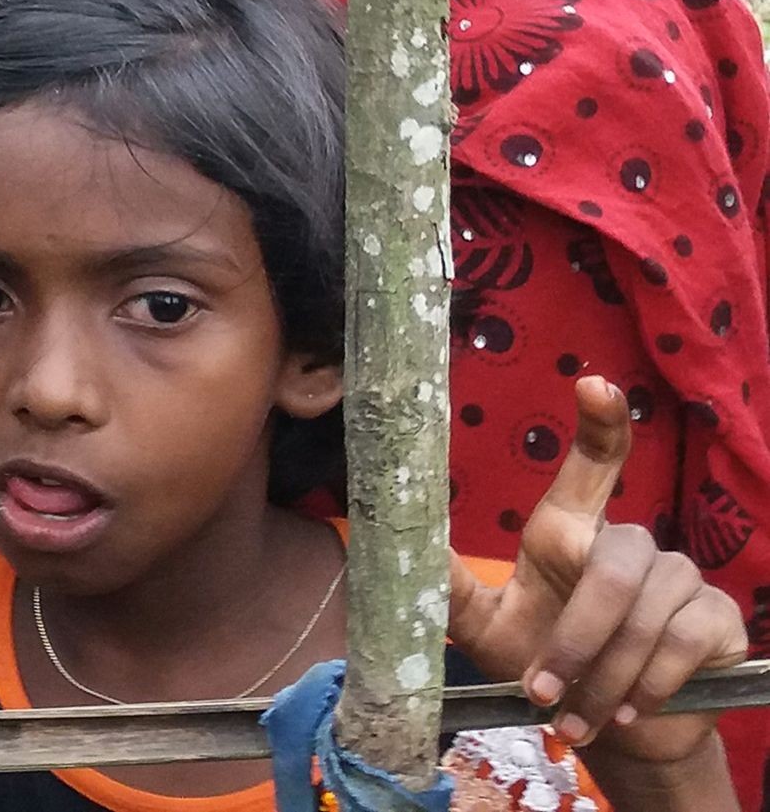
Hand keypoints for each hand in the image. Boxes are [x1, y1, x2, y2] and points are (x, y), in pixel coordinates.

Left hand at [450, 377, 745, 766]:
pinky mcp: (717, 620)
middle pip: (612, 572)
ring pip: (645, 617)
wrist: (614, 733)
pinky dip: (649, 685)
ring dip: (606, 676)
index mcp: (569, 535)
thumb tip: (398, 548)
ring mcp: (681, 579)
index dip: (599, 423)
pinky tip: (632, 710)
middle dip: (576, 640)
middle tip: (544, 691)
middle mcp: (630, 545)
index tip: (592, 383)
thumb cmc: (546, 668)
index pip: (594, 466)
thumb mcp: (486, 631)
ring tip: (578, 714)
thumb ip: (449, 588)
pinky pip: (683, 644)